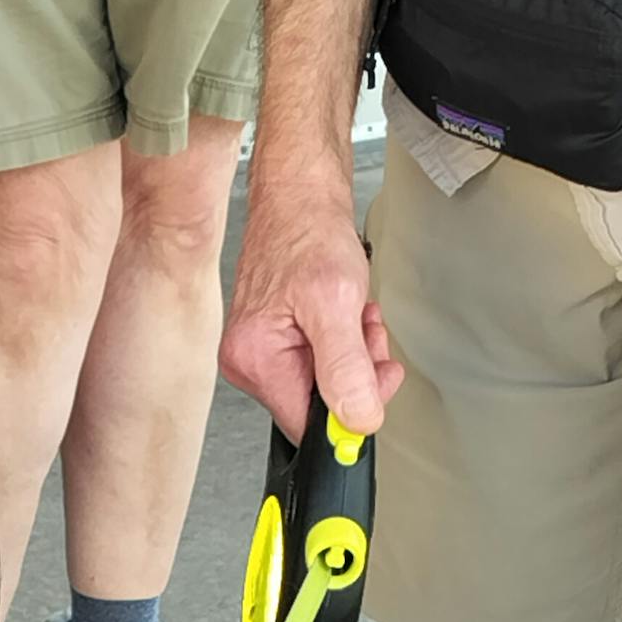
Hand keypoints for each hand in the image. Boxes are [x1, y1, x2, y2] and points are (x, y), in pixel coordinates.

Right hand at [221, 170, 403, 440]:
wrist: (300, 196)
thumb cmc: (308, 234)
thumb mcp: (337, 303)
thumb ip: (346, 368)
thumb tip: (358, 420)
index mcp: (255, 359)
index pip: (307, 425)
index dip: (349, 412)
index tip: (373, 384)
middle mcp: (249, 360)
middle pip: (317, 405)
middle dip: (356, 377)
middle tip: (368, 339)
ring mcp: (260, 350)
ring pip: (322, 383)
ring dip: (354, 357)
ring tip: (356, 317)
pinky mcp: (273, 339)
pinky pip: (317, 362)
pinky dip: (343, 344)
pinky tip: (345, 315)